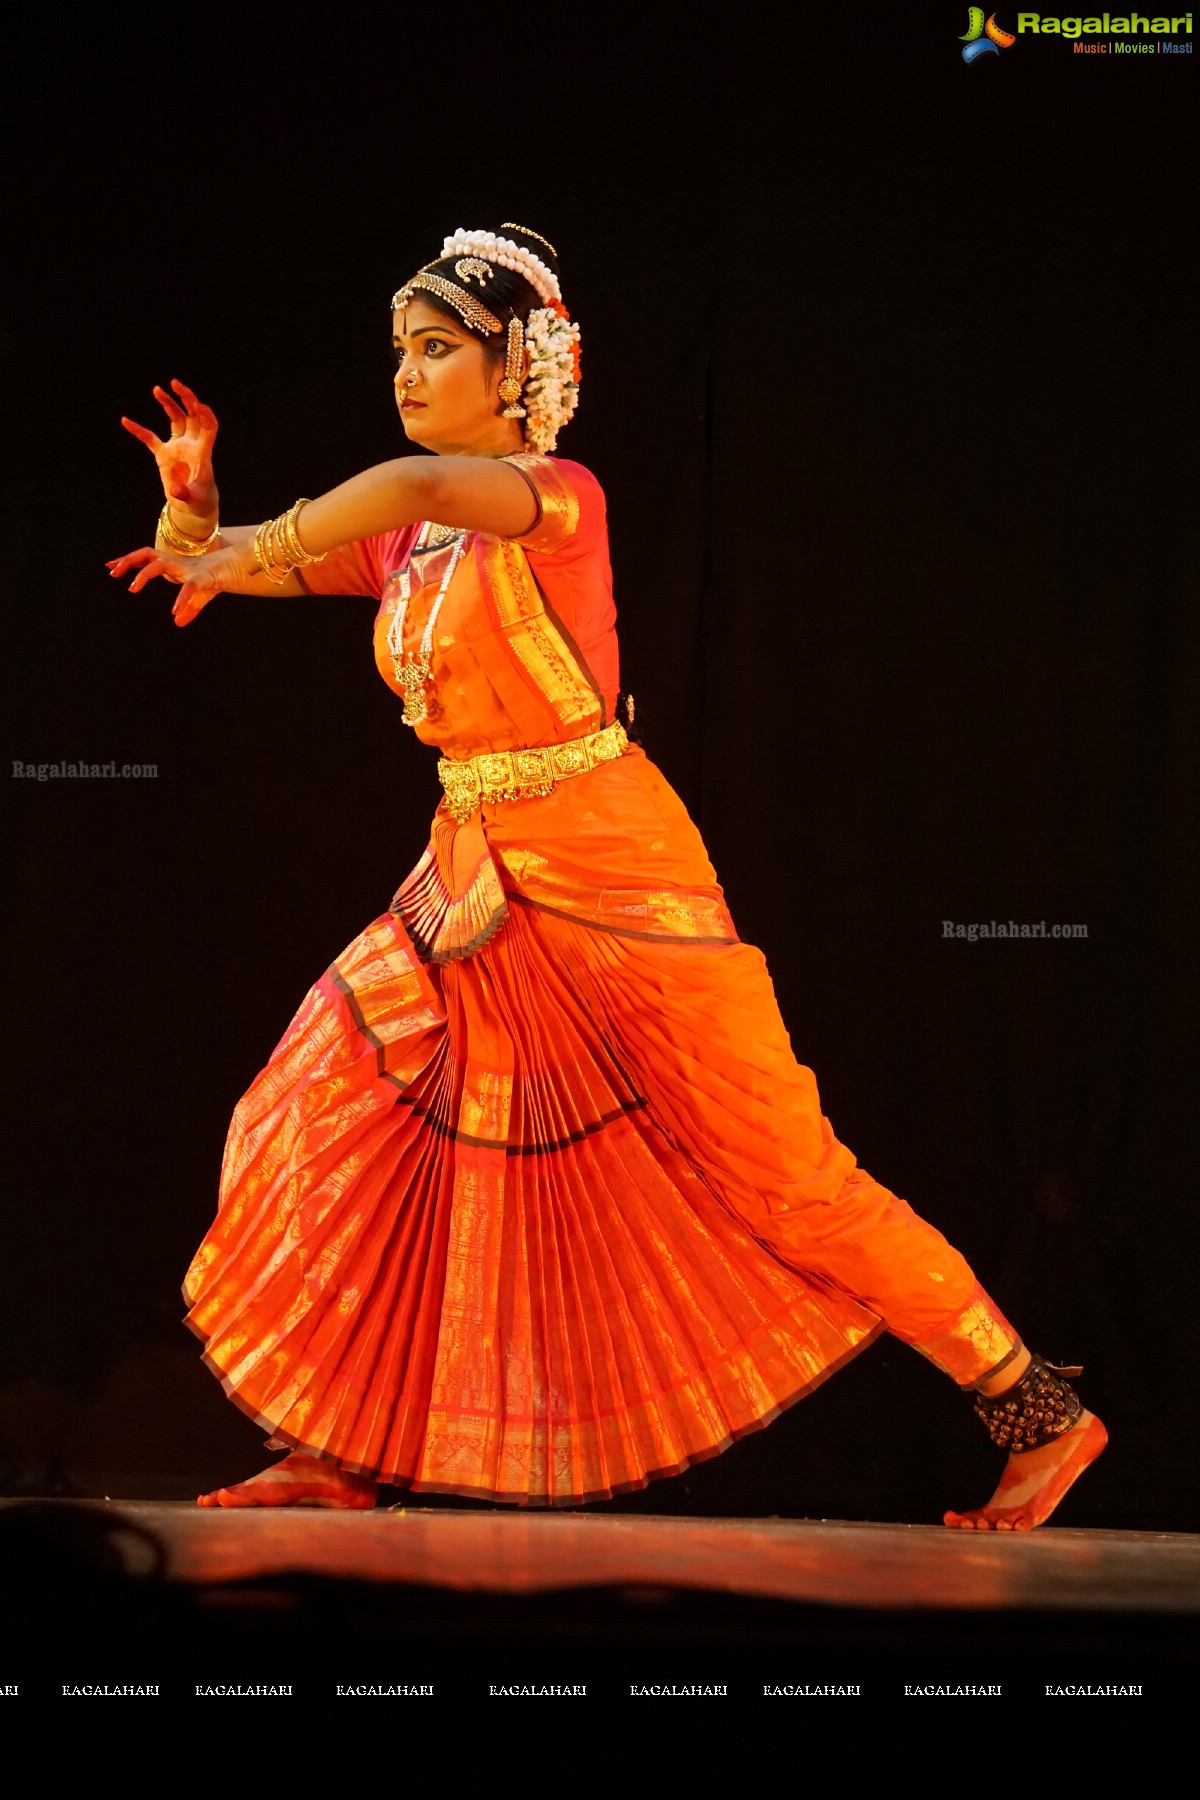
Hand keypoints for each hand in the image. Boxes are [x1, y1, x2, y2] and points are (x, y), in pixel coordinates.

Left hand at [106, 539, 253, 626]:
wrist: (236, 569)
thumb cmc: (214, 579)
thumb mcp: (198, 597)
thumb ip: (188, 608)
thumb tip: (178, 622)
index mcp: (171, 564)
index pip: (145, 558)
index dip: (128, 560)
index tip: (109, 566)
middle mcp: (175, 563)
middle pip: (146, 554)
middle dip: (128, 560)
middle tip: (113, 571)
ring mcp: (186, 569)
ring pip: (159, 565)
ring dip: (144, 575)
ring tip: (132, 588)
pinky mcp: (201, 578)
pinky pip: (189, 588)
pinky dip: (181, 599)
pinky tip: (175, 612)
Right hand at [120, 379, 219, 529]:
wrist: (193, 507)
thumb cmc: (199, 502)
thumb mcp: (194, 500)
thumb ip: (185, 494)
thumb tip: (176, 491)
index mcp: (202, 453)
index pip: (209, 427)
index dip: (206, 415)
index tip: (198, 405)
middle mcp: (191, 445)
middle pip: (193, 415)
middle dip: (187, 398)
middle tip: (175, 384)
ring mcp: (178, 447)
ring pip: (176, 419)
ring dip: (169, 404)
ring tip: (157, 389)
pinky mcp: (164, 454)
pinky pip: (150, 438)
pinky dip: (138, 430)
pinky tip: (125, 421)